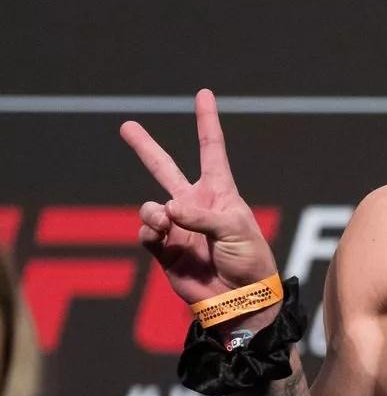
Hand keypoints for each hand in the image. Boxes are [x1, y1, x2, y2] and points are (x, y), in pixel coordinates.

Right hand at [120, 89, 277, 306]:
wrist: (240, 301)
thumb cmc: (250, 261)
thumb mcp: (235, 230)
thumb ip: (200, 216)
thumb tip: (166, 210)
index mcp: (221, 194)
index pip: (211, 150)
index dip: (206, 122)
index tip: (204, 94)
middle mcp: (196, 206)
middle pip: (166, 169)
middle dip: (146, 148)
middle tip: (127, 126)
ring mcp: (179, 228)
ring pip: (151, 206)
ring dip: (153, 212)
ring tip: (166, 222)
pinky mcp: (165, 251)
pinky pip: (146, 233)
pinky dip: (149, 232)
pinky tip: (159, 235)